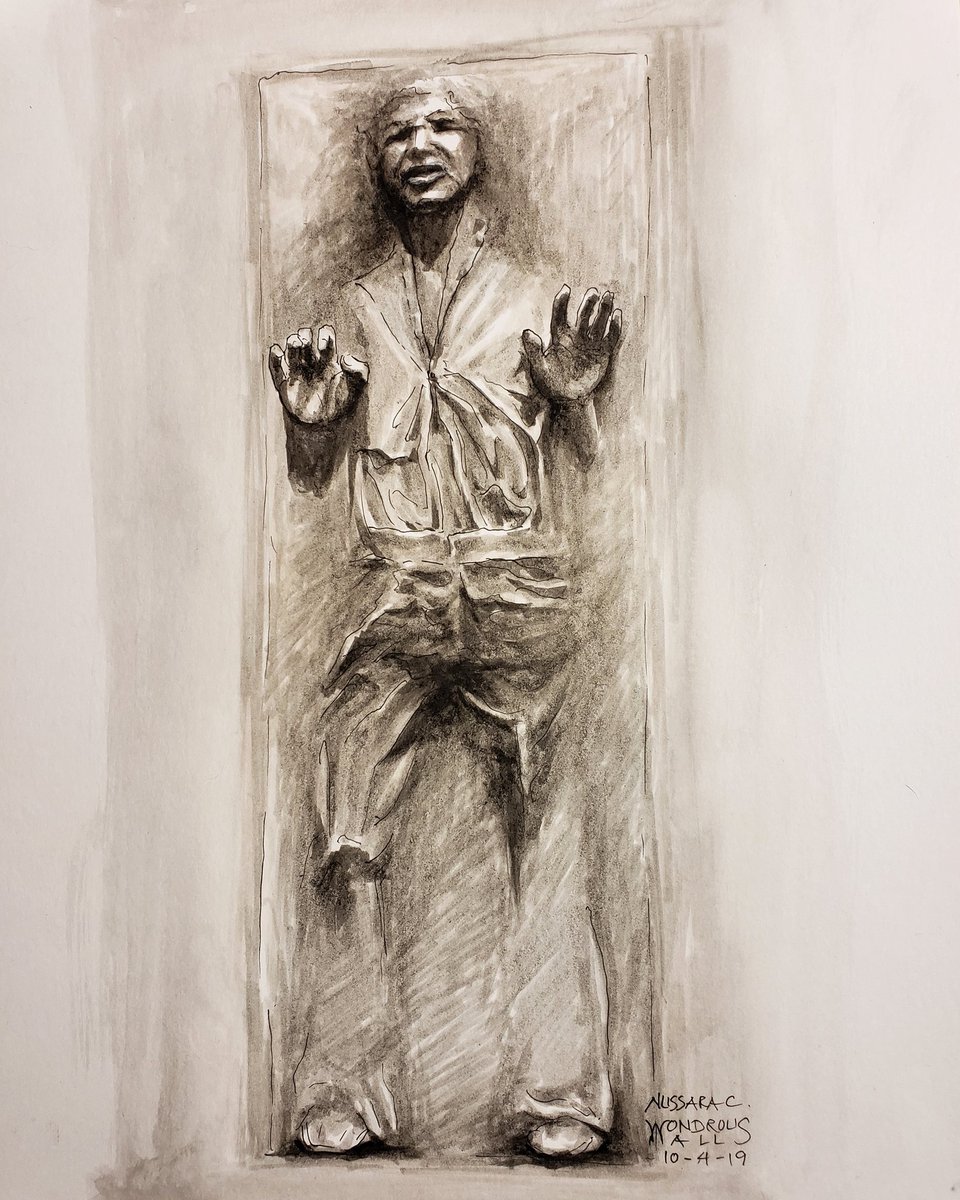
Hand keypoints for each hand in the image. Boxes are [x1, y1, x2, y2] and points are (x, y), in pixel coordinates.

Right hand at [268, 325, 367, 424]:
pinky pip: (277, 371)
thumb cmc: (342, 405)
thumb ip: (359, 371)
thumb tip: (345, 358)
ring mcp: (298, 376)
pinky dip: (274, 360)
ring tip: (295, 341)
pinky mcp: (285, 387)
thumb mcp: (357, 388)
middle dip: (305, 339)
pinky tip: (276, 350)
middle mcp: (312, 367)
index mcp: (329, 363)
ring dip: (292, 346)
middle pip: (306, 346)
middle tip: (306, 337)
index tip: (325, 336)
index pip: (326, 345)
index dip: (325, 337)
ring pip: (293, 355)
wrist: (326, 428)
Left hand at [521, 287, 622, 403]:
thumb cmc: (551, 383)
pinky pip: (611, 336)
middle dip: (589, 303)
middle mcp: (576, 335)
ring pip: (598, 321)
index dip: (562, 302)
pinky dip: (614, 326)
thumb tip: (526, 332)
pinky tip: (617, 314)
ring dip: (604, 309)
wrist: (568, 399)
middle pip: (583, 314)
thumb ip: (533, 350)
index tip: (566, 290)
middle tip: (594, 292)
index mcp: (559, 336)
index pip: (560, 314)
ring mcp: (590, 343)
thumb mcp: (539, 368)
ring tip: (609, 296)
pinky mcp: (603, 352)